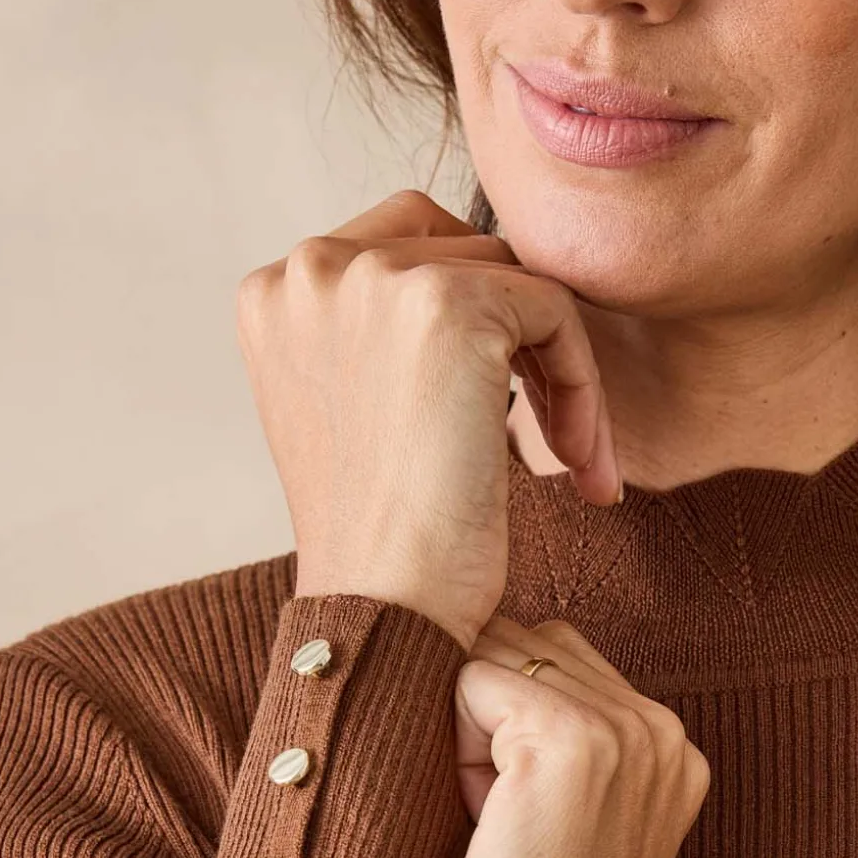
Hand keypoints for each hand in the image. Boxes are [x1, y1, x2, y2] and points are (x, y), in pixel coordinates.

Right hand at [234, 189, 621, 653]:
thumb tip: (476, 286)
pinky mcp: (448, 304)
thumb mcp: (349, 410)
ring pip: (515, 283)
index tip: (496, 412)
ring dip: (558, 371)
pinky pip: (556, 312)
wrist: (383, 608)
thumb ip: (377, 334)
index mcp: (273, 294)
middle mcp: (309, 269)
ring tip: (570, 461)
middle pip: (462, 251)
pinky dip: (584, 388)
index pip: (401, 249)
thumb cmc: (378, 538)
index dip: (467, 321)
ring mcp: (374, 279)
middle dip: (514, 338)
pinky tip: (582, 470)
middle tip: (546, 434)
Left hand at [432, 615, 711, 857]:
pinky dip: (450, 746)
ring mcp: (626, 732)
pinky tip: (482, 822)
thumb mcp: (557, 821)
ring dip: (464, 731)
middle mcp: (663, 730)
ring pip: (497, 655)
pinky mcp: (574, 742)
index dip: (503, 728)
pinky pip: (470, 679)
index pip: (557, 659)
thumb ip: (547, 738)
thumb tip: (467, 650)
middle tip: (503, 829)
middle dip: (484, 719)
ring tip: (495, 826)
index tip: (518, 824)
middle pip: (525, 644)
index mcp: (670, 749)